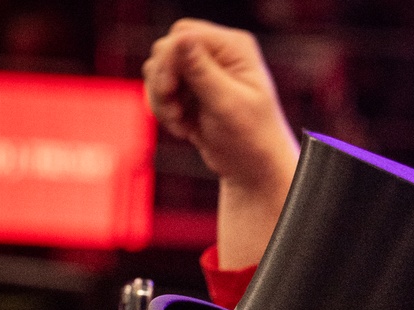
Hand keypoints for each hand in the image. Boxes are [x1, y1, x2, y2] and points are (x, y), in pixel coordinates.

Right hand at [142, 19, 297, 266]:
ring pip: (159, 70)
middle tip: (175, 113)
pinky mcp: (191, 91)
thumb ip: (202, 71)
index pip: (184, 35)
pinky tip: (183, 130)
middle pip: (167, 49)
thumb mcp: (227, 105)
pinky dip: (164, 111)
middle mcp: (217, 53)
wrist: (254, 171)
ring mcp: (202, 72)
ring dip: (161, 100)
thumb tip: (181, 38)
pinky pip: (161, 91)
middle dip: (162, 81)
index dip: (168, 59)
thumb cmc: (250, 140)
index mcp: (233, 48)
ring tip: (180, 126)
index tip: (168, 91)